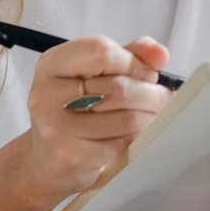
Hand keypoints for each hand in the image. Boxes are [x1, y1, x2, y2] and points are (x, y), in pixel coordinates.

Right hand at [20, 36, 172, 203]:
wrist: (48, 160)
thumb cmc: (77, 109)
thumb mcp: (97, 72)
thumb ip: (130, 55)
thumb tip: (159, 54)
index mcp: (52, 64)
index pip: (101, 51)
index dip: (134, 62)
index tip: (148, 73)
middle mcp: (46, 95)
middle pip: (119, 87)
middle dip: (152, 93)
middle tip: (163, 97)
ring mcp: (55, 128)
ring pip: (126, 118)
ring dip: (150, 117)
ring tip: (153, 115)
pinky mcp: (70, 157)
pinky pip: (122, 144)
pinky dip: (138, 139)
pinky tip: (134, 136)